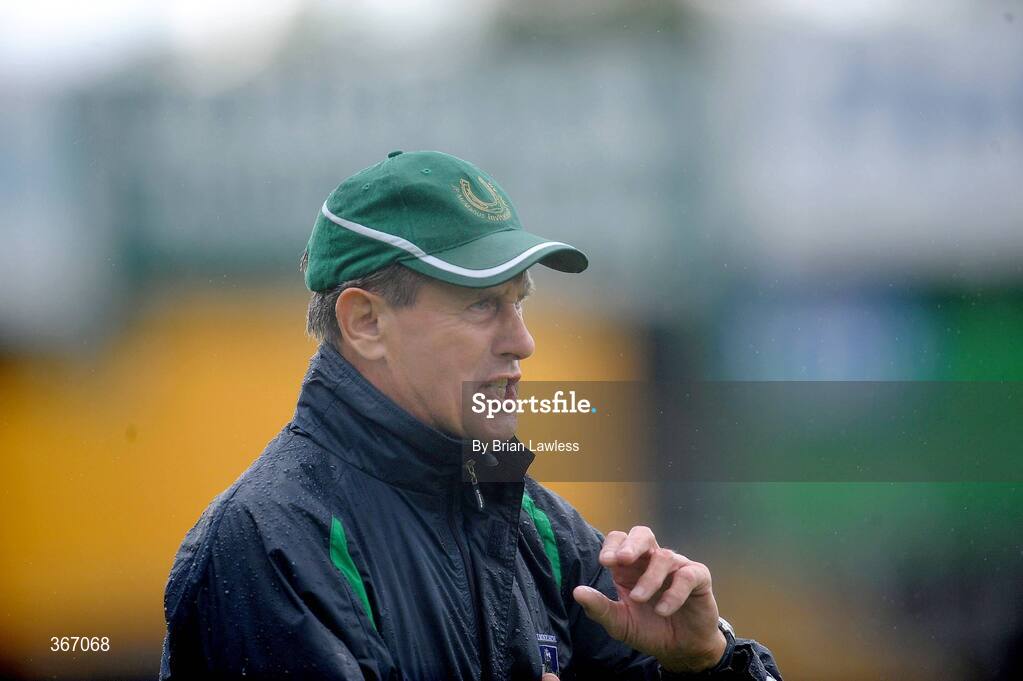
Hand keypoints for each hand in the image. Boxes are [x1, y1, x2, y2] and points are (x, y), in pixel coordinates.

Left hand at [572, 526, 726, 673]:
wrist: (680, 650)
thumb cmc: (648, 630)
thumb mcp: (620, 623)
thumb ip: (599, 608)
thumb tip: (577, 592)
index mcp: (630, 567)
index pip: (619, 540)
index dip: (611, 546)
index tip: (605, 562)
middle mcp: (652, 561)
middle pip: (643, 534)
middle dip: (632, 544)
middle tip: (621, 559)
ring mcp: (676, 567)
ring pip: (664, 556)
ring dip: (649, 578)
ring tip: (638, 599)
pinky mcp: (698, 578)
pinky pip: (687, 575)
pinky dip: (674, 592)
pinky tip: (662, 610)